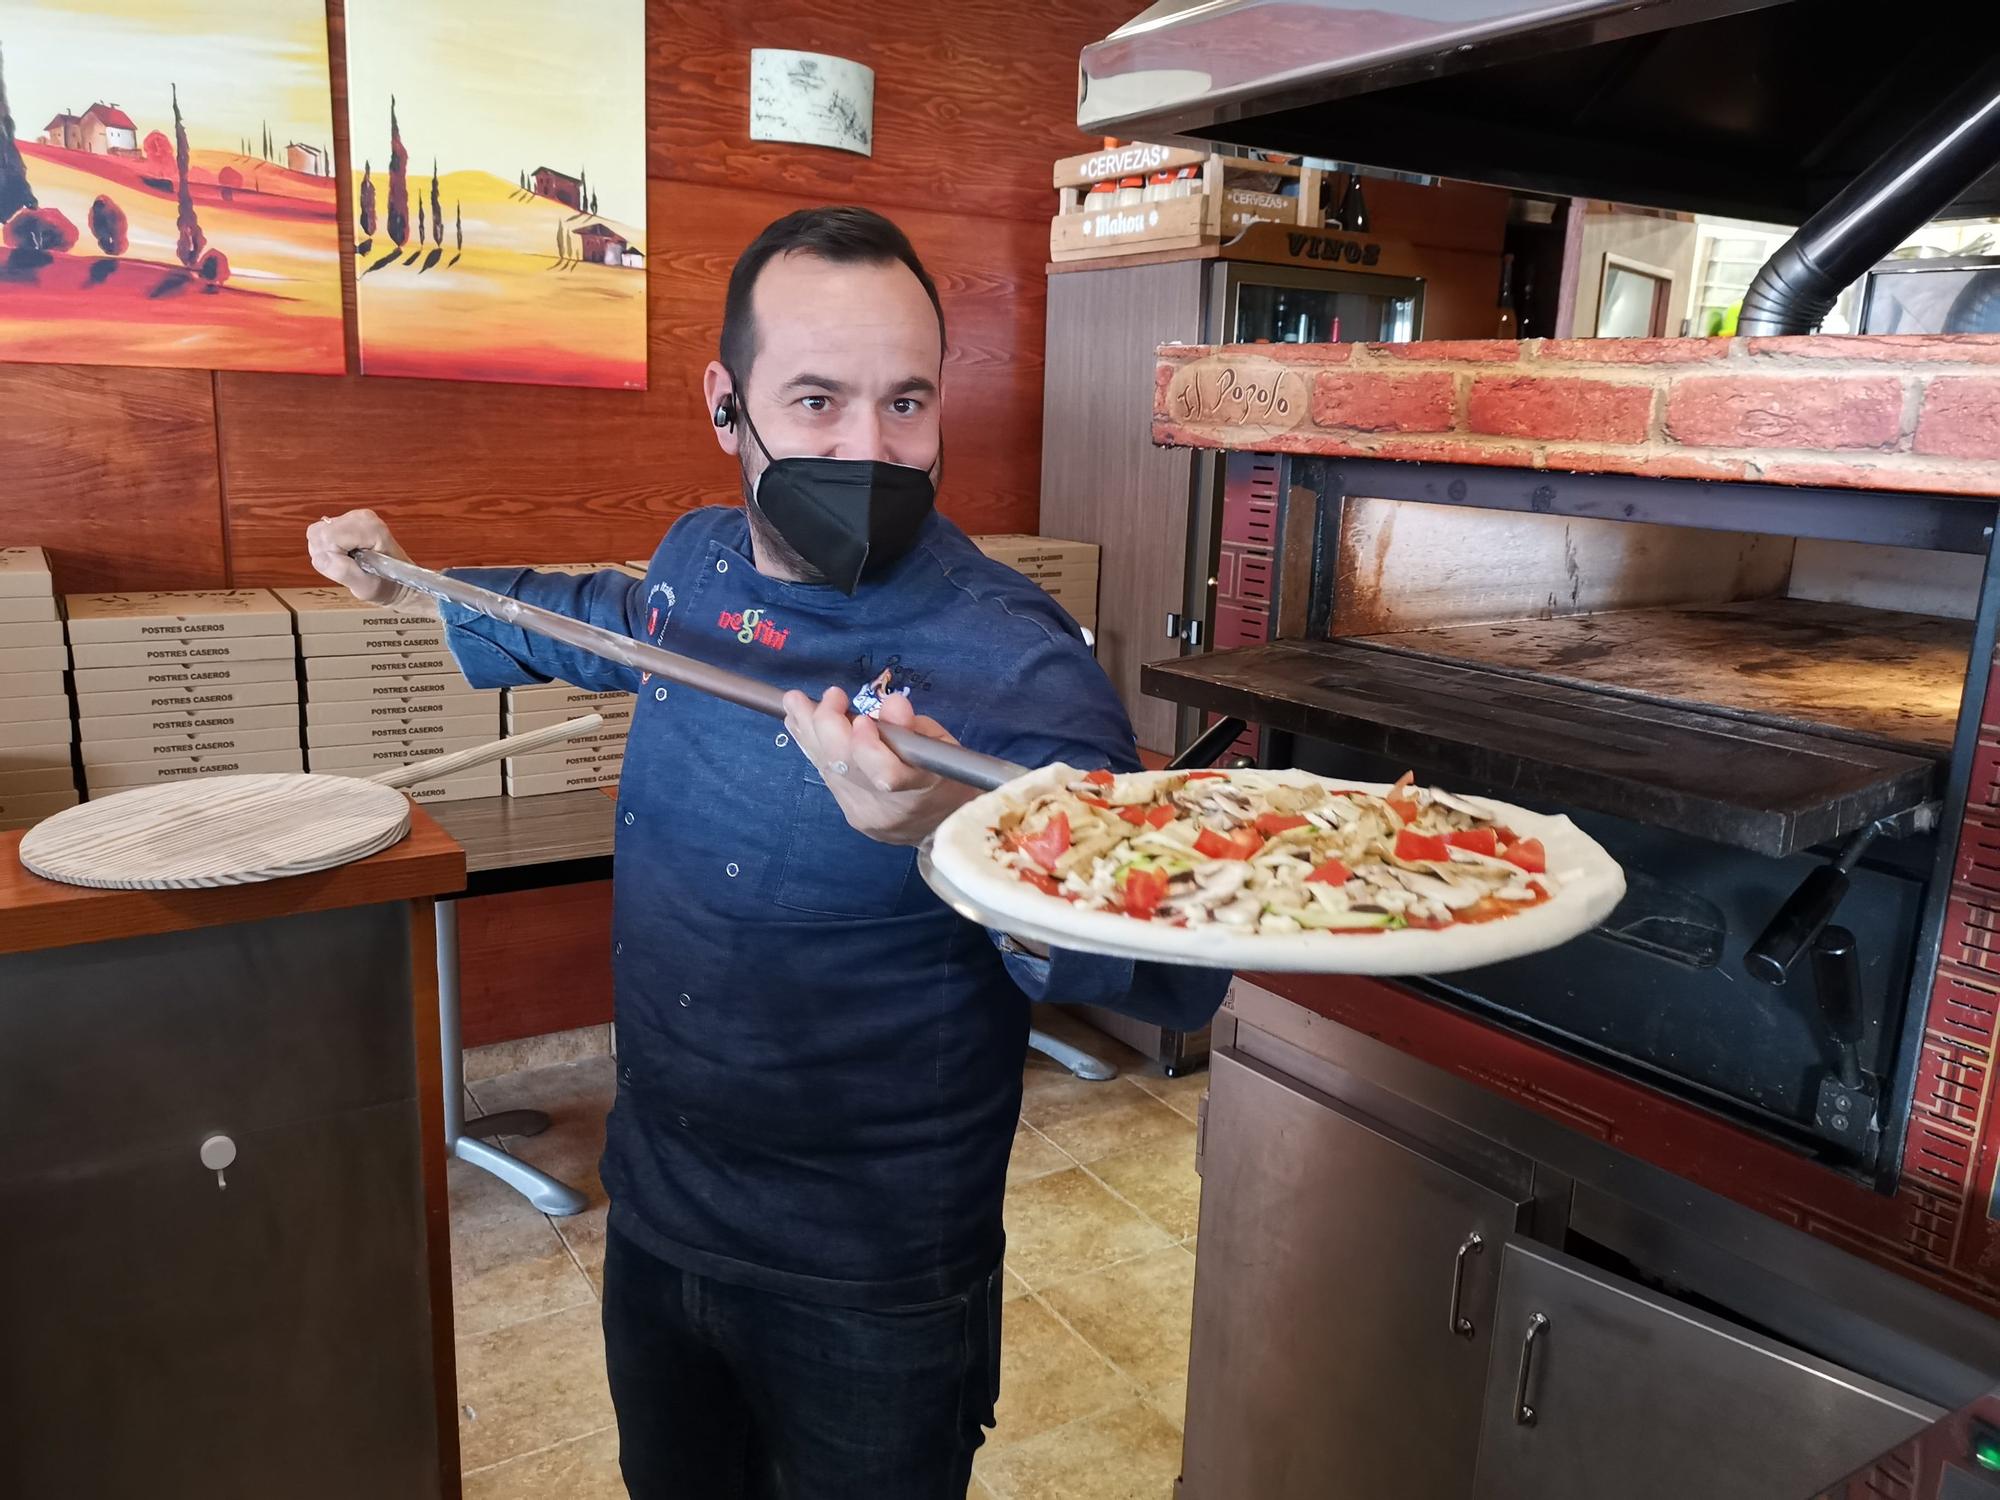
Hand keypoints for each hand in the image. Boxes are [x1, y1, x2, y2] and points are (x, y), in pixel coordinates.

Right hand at [305, 509, 411, 605]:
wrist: (399, 581)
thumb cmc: (388, 584)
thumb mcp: (366, 587)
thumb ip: (343, 571)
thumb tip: (322, 558)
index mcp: (370, 528)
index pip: (328, 537)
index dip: (333, 557)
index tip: (351, 566)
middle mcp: (360, 517)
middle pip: (319, 532)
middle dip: (327, 554)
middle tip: (348, 565)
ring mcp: (352, 517)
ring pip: (317, 533)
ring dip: (327, 552)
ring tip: (349, 562)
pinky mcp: (345, 522)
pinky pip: (321, 534)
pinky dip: (328, 549)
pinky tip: (345, 556)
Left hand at [781, 686, 977, 846]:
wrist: (942, 825)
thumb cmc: (946, 774)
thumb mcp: (940, 744)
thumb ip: (912, 726)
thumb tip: (893, 704)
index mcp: (921, 787)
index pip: (887, 775)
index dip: (867, 747)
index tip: (862, 718)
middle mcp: (887, 806)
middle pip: (847, 768)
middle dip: (827, 726)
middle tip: (825, 696)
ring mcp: (864, 813)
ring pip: (830, 770)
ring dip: (808, 732)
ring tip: (793, 703)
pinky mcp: (850, 814)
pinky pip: (828, 776)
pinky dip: (814, 747)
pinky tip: (800, 725)